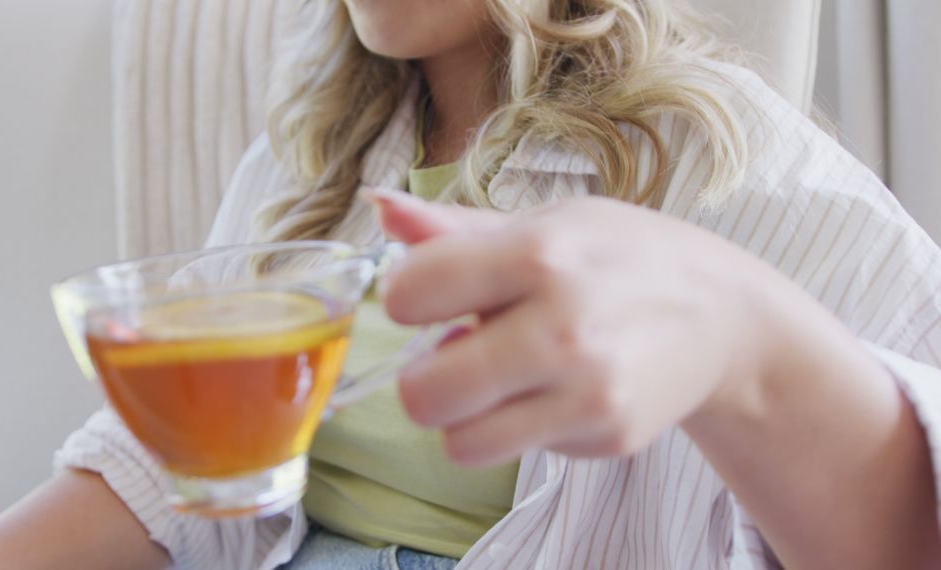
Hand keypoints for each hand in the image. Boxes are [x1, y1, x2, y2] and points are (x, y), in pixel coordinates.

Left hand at [369, 189, 771, 464]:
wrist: (724, 316)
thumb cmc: (625, 258)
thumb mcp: (549, 222)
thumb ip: (455, 227)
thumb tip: (378, 206)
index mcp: (538, 253)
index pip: (410, 292)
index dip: (407, 297)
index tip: (432, 296)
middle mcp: (563, 325)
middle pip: (423, 394)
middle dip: (421, 379)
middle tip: (453, 355)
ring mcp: (589, 389)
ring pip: (460, 443)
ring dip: (466, 415)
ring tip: (499, 380)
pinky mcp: (609, 435)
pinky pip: (517, 451)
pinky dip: (521, 428)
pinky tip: (554, 392)